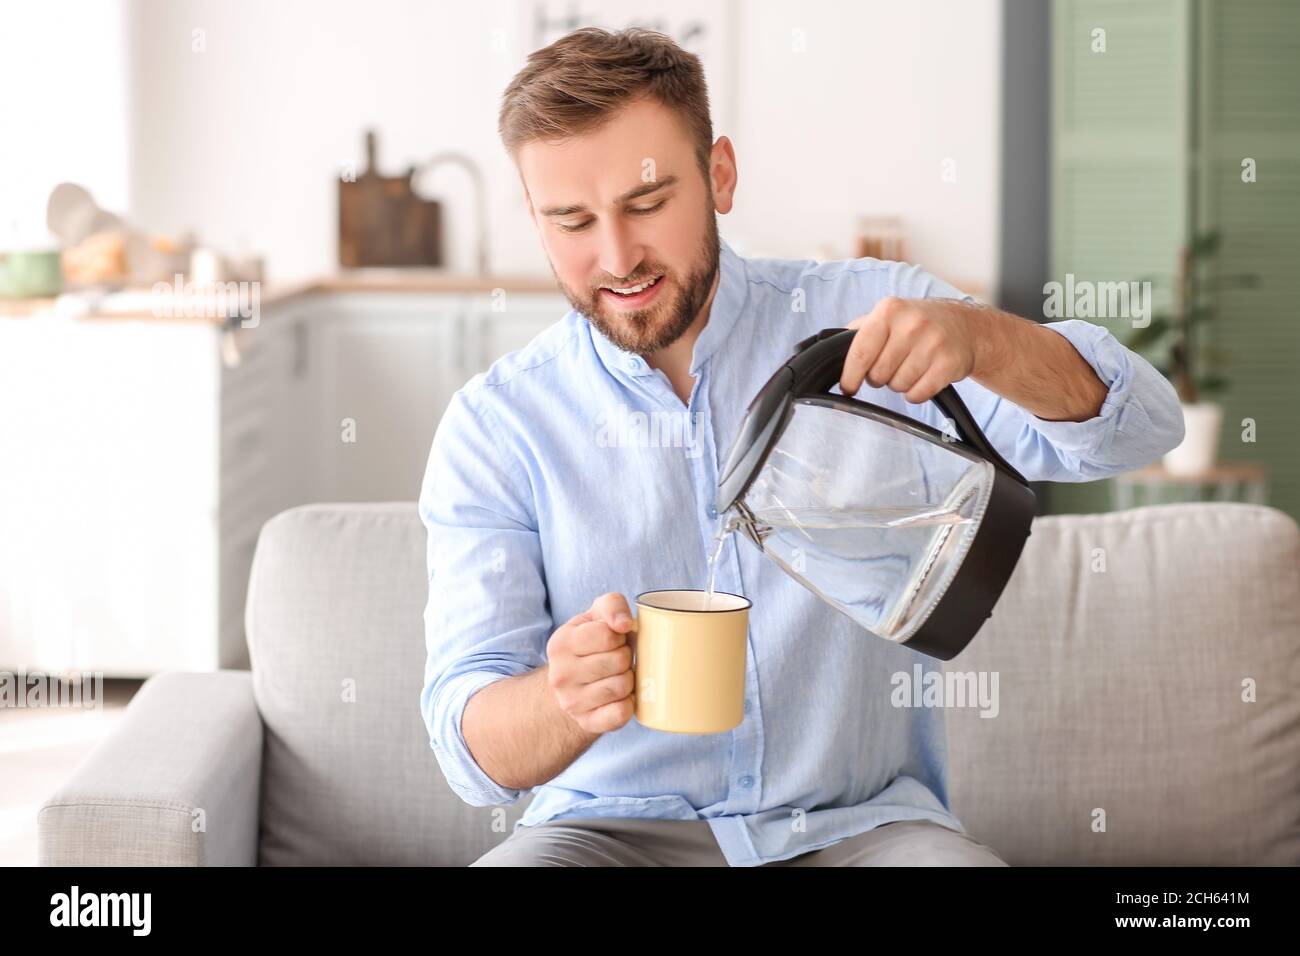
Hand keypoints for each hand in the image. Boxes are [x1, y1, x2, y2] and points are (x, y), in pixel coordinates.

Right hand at [546, 592, 636, 734]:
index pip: (607, 635)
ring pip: (621, 686)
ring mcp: (571, 702)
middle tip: (618, 659)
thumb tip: (624, 624)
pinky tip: (621, 696)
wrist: (574, 684)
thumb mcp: (597, 616)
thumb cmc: (592, 643)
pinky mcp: (587, 722)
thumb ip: (612, 605)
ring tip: (619, 675)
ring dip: (629, 679)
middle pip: (618, 661)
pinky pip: (621, 713)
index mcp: (560, 644)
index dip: (619, 636)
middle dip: (626, 657)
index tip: (614, 640)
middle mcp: (560, 675)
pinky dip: (629, 703)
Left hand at [839, 297, 988, 403]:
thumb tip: (831, 347)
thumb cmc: (919, 323)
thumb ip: (860, 329)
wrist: (966, 327)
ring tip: (911, 367)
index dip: (850, 376)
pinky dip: (916, 393)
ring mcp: (933, 343)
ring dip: (900, 384)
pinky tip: (924, 377)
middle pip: (878, 375)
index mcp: (889, 310)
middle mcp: (912, 324)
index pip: (860, 352)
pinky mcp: (949, 364)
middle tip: (892, 366)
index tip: (848, 387)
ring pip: (898, 386)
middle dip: (880, 377)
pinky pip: (918, 395)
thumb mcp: (889, 315)